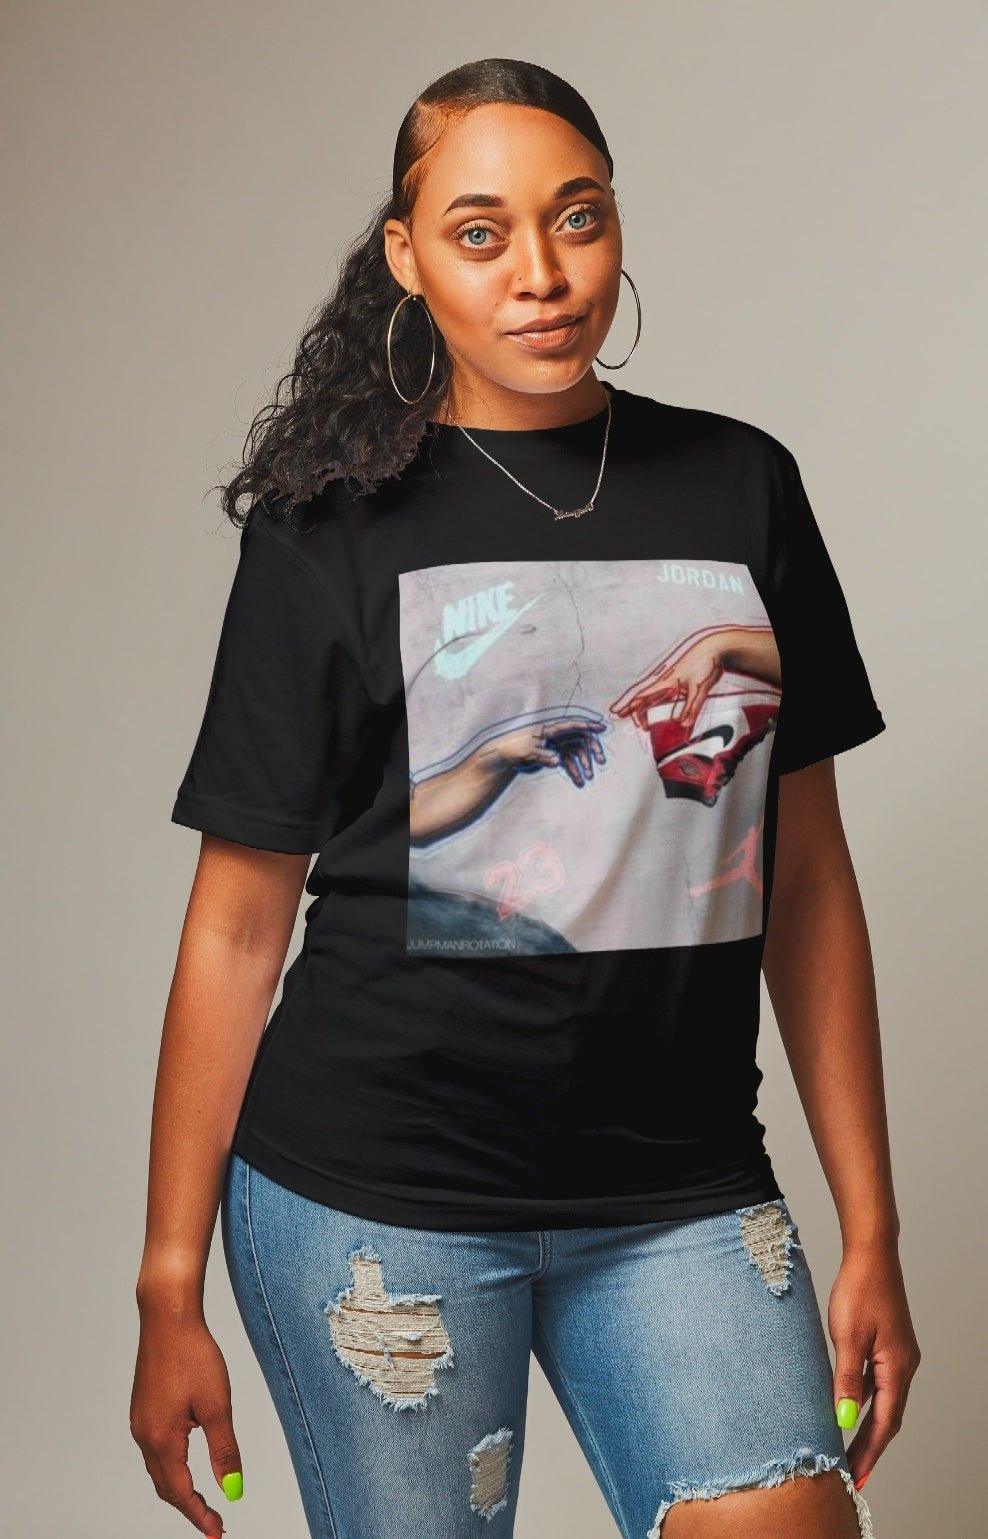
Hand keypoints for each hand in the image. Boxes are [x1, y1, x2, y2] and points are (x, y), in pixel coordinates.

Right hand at [130, 1303, 242, 1534]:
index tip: (217, 1532)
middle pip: (165, 1486)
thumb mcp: (217, 1405)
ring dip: (178, 1487)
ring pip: (158, 1468)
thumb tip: (233, 1489)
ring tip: (202, 1500)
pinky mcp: (143, 1407)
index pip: (180, 1493)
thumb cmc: (193, 1354)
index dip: (199, 1516)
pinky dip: (171, 1466)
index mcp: (161, 1439)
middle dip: (189, 1507)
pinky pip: (154, 1449)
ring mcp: (140, 1421)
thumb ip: (224, 1450)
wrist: (167, 1317)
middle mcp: (144, 1435)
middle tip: (213, 1523)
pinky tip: (186, 1460)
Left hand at [486, 715, 607, 786]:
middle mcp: (557, 736)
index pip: (572, 725)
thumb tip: (558, 761)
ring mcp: (557, 745)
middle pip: (580, 739)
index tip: (601, 728)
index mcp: (550, 729)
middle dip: (592, 750)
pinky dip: (574, 771)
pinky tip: (579, 782)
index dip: (588, 726)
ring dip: (584, 765)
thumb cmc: (515, 748)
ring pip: (576, 753)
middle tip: (600, 761)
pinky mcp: (555, 755)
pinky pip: (569, 762)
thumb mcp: (527, 751)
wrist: (505, 755)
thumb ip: (543, 755)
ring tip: (588, 778)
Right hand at [609, 635, 722, 732]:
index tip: (614, 712)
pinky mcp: (674, 676)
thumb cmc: (706, 663)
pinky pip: (659, 690)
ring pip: (649, 693)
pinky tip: (653, 706)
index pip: (640, 694)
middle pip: (641, 695)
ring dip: (643, 707)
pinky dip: (653, 701)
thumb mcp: (699, 688)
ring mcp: (667, 676)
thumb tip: (683, 725)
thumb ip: (691, 708)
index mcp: (664, 679)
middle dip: (631, 708)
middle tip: (625, 720)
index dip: (626, 704)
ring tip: (643, 722)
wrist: (714, 646)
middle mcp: (662, 678)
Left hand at [828, 1242, 920, 1489]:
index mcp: (897, 1368)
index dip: (869, 1453)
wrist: (871, 1255)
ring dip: (865, 1424)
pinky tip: (844, 1406)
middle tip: (851, 1474)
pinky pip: (875, 1382)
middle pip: (887, 1417)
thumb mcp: (847, 1337)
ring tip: (845, 1448)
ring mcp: (897, 1355)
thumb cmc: (859, 1290)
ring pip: (881, 1400)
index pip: (884, 1423)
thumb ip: (845, 1379)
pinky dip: (862, 1399)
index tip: (855, 1477)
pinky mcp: (887, 1345)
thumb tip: (842, 1418)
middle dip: (869, 1446)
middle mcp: (903, 1366)